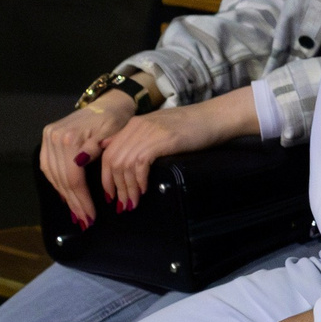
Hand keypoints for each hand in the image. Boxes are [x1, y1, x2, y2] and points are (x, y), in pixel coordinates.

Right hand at [38, 92, 134, 227]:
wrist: (108, 103)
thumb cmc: (116, 120)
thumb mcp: (112, 134)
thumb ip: (95, 149)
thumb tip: (79, 163)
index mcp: (71, 136)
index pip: (73, 177)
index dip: (82, 199)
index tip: (91, 216)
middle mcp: (54, 137)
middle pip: (62, 178)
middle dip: (75, 202)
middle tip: (85, 220)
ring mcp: (48, 137)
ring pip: (53, 175)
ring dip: (65, 196)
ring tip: (76, 213)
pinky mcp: (47, 139)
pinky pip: (48, 167)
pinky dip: (57, 183)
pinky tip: (66, 196)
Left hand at [94, 98, 233, 210]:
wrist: (215, 117)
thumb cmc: (191, 126)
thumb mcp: (158, 128)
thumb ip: (135, 137)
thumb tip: (109, 147)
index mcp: (134, 124)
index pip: (108, 153)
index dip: (105, 177)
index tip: (111, 195)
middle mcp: (137, 126)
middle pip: (113, 162)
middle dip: (115, 187)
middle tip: (122, 204)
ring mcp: (149, 132)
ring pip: (125, 165)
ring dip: (127, 188)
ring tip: (133, 202)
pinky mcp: (162, 139)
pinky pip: (140, 164)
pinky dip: (139, 180)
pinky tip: (145, 189)